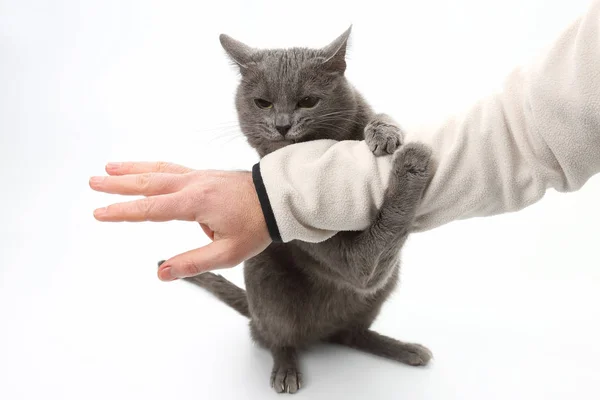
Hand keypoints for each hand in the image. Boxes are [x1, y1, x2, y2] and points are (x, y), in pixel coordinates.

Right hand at [89, 162, 270, 280]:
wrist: (279, 199)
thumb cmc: (257, 226)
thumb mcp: (228, 253)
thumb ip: (194, 262)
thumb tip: (161, 273)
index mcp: (196, 203)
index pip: (151, 209)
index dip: (123, 212)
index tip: (99, 212)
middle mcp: (193, 184)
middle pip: (149, 183)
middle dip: (119, 184)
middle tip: (93, 182)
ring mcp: (199, 176)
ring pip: (159, 170)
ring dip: (132, 169)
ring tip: (109, 168)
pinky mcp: (206, 174)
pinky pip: (173, 167)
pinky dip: (154, 166)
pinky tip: (146, 168)